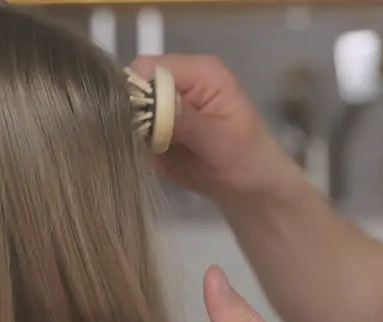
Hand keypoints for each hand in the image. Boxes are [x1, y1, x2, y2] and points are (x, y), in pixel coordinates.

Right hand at [128, 54, 301, 202]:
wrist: (254, 191)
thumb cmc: (248, 161)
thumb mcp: (218, 140)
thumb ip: (182, 119)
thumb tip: (147, 102)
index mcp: (199, 72)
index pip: (148, 68)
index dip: (136, 93)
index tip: (139, 126)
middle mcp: (179, 82)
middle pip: (132, 89)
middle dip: (133, 120)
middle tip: (151, 148)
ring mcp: (167, 105)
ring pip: (128, 114)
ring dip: (136, 139)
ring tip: (160, 159)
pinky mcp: (159, 129)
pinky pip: (134, 136)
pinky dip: (141, 152)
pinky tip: (161, 165)